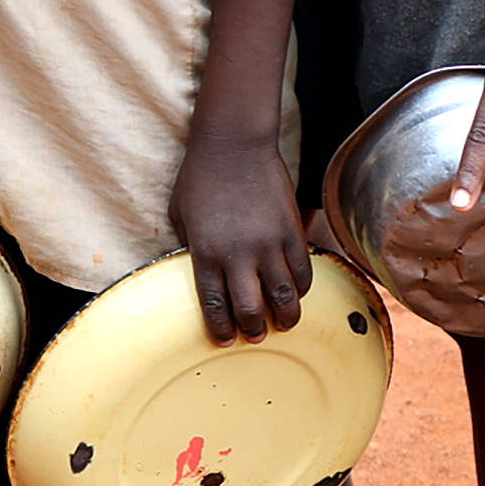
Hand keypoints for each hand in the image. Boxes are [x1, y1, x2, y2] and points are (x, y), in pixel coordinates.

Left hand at [168, 139, 311, 344]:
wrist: (234, 145)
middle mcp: (239, 254)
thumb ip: (190, 249)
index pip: (215, 305)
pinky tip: (296, 293)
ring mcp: (270, 244)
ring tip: (283, 324)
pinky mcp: (292, 232)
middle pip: (251, 309)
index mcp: (206, 252)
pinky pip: (303, 272)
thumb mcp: (181, 217)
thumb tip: (203, 276)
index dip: (220, 329)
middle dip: (253, 330)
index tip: (224, 340)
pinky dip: (301, 289)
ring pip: (284, 297)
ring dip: (284, 318)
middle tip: (254, 337)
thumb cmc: (200, 178)